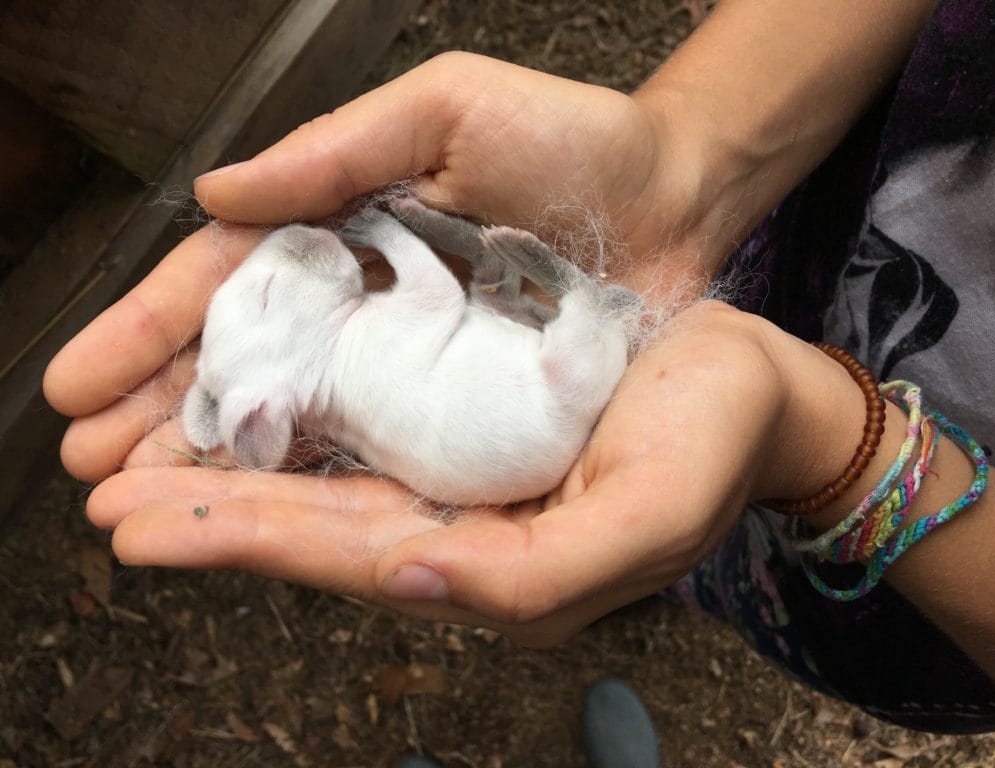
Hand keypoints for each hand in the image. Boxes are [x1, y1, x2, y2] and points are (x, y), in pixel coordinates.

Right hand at [43, 51, 725, 479]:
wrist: (678, 198)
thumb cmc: (572, 140)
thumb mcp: (446, 111)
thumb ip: (334, 152)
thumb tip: (215, 192)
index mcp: (340, 223)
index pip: (224, 283)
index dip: (146, 332)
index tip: (76, 383)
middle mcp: (361, 298)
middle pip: (242, 361)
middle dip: (159, 412)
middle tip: (89, 468)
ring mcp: (407, 357)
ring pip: (292, 413)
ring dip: (215, 459)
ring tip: (141, 504)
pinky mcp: (460, 403)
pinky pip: (370, 442)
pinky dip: (309, 474)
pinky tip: (254, 508)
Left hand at [79, 302, 808, 645]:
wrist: (757, 385)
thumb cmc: (713, 439)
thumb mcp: (644, 515)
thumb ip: (534, 576)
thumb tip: (411, 579)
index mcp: (501, 561)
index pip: (353, 560)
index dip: (248, 546)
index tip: (145, 531)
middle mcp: (471, 530)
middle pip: (323, 533)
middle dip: (217, 521)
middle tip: (113, 504)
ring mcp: (470, 483)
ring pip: (336, 489)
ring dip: (244, 480)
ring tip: (151, 473)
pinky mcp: (476, 433)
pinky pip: (373, 439)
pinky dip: (303, 433)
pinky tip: (254, 420)